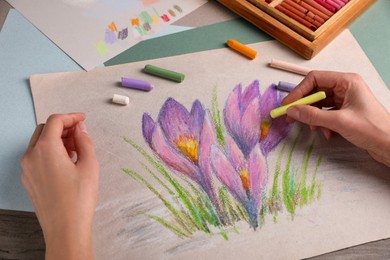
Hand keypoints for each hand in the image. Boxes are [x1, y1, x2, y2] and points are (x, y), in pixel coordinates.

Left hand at [21, 113, 98, 258]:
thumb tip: (80, 129)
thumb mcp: (90, 165)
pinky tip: (67, 163)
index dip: (71, 117)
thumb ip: (85, 141)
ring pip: (39, 143)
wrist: (65, 229)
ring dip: (56, 140)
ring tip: (77, 150)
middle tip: (81, 134)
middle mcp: (31, 156)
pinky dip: (50, 152)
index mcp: (45, 149)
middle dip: (63, 128)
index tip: (83, 119)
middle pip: (44, 130)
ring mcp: (27, 169)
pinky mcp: (29, 180)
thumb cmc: (79, 198)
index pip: (55, 121)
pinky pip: (37, 157)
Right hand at [282, 71, 389, 166]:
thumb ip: (313, 115)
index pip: (315, 79)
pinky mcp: (346, 111)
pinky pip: (326, 113)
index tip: (287, 105)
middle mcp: (346, 87)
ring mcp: (346, 99)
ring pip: (320, 104)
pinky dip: (322, 123)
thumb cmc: (372, 129)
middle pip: (316, 91)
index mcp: (347, 81)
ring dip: (314, 117)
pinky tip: (327, 133)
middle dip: (304, 105)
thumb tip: (291, 111)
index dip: (298, 91)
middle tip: (291, 117)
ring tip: (315, 129)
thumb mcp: (338, 122)